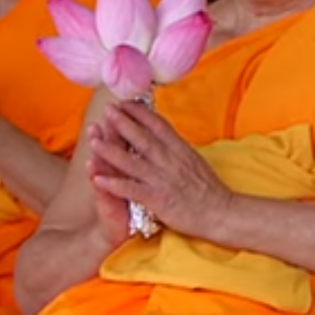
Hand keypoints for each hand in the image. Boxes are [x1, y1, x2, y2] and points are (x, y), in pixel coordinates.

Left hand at [85, 99, 234, 237]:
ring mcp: (162, 179)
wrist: (221, 213)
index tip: (125, 102)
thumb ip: (178, 148)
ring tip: (93, 140)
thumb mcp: (195, 160)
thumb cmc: (209, 189)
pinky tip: (97, 179)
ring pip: (132, 162)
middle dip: (123, 123)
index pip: (158, 125)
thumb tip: (166, 135)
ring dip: (111, 150)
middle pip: (142, 138)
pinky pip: (131, 189)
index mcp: (180, 150)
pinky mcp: (157, 199)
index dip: (140, 112)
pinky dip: (114, 184)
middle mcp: (170, 161)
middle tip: (107, 109)